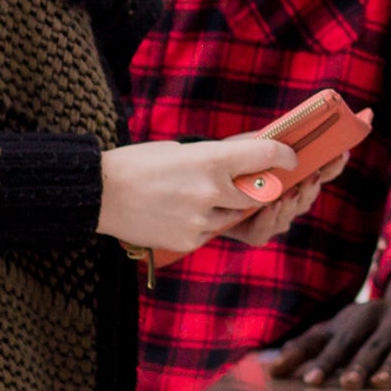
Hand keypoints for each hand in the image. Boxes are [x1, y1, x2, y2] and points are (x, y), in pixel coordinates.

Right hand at [99, 135, 298, 264]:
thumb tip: (254, 151)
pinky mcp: (190, 241)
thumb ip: (219, 155)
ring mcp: (201, 220)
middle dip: (259, 187)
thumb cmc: (139, 164)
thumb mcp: (182, 149)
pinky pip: (212, 233)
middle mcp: (211, 191)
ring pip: (236, 216)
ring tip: (198, 197)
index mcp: (210, 160)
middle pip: (259, 192)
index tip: (291, 159)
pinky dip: (205, 224)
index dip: (285, 156)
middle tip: (251, 181)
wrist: (99, 195)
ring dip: (229, 208)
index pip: (266, 155)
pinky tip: (180, 213)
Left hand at [221, 103, 370, 246]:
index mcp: (295, 174)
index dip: (335, 164)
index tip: (342, 153)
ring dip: (292, 203)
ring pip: (291, 214)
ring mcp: (274, 217)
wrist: (202, 180)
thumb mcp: (254, 144)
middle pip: (309, 196)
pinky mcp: (254, 232)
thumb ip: (276, 142)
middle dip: (311, 187)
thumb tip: (303, 124)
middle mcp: (289, 197)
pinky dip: (269, 219)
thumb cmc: (230, 158)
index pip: (324, 170)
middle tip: (313, 175)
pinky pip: (266, 232)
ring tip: (289, 191)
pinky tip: (269, 206)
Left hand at [273, 264, 390, 387]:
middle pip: (371, 343)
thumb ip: (308, 348)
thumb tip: (269, 370)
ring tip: (381, 384)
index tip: (308, 382)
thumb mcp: (339, 330)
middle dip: (358, 363)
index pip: (337, 339)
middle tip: (347, 385)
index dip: (323, 360)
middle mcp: (388, 318)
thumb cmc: (369, 328)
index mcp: (358, 316)